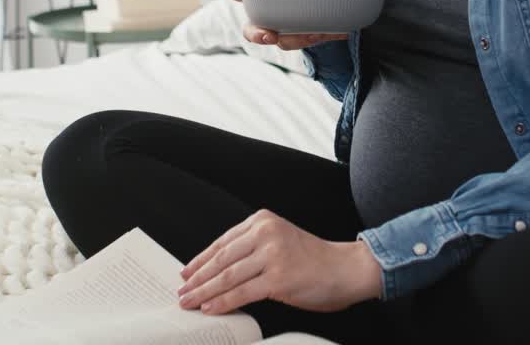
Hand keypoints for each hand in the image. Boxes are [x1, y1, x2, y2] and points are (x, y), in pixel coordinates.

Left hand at [175, 209, 382, 314]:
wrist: (347, 268)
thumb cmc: (316, 259)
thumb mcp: (281, 240)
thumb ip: (254, 248)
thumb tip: (220, 270)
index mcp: (263, 221)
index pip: (222, 242)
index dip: (200, 260)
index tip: (187, 273)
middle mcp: (266, 233)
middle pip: (221, 259)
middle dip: (197, 279)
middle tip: (182, 291)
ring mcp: (272, 254)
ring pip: (227, 276)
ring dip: (204, 292)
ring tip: (190, 302)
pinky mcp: (279, 277)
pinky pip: (242, 292)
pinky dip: (223, 302)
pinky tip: (211, 308)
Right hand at [224, 0, 348, 49]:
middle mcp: (264, 16)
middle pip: (251, 30)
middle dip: (257, 35)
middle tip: (268, 35)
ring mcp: (281, 29)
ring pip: (279, 41)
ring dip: (289, 40)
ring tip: (306, 35)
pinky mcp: (300, 36)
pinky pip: (301, 41)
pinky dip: (307, 37)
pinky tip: (316, 31)